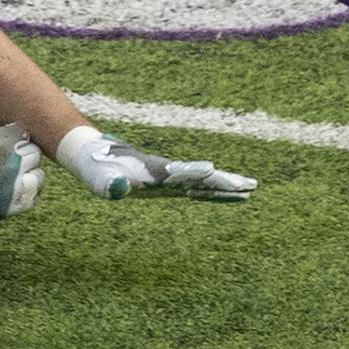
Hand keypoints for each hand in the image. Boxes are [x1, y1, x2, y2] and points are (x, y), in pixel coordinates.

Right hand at [0, 121, 44, 235]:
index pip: (23, 132)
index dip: (15, 136)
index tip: (9, 141)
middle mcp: (11, 162)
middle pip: (34, 153)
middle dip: (24, 154)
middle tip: (12, 159)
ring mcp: (13, 186)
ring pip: (38, 175)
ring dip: (30, 174)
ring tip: (18, 176)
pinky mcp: (10, 207)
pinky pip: (32, 198)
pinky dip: (28, 194)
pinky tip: (18, 191)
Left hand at [57, 125, 256, 201]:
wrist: (97, 154)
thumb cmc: (97, 168)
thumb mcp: (100, 179)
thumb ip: (109, 184)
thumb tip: (120, 189)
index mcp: (153, 171)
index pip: (179, 173)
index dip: (196, 173)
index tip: (213, 171)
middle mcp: (167, 172)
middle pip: (201, 177)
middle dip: (224, 181)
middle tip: (249, 185)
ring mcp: (170, 177)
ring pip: (204, 182)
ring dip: (226, 185)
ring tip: (251, 188)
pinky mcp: (170, 183)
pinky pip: (198, 188)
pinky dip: (215, 191)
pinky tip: (230, 194)